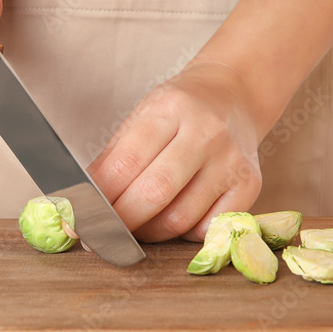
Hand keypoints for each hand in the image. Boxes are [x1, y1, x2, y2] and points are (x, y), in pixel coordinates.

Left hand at [89, 62, 262, 241]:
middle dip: (121, 222)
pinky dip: (183, 234)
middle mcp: (205, 132)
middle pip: (155, 193)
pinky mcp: (250, 184)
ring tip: (135, 228)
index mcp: (169, 108)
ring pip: (180, 218)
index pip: (126, 163)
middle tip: (104, 233)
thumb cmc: (179, 110)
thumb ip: (114, 158)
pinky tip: (172, 223)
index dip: (100, 198)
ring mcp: (231, 160)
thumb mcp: (141, 117)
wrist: (233, 96)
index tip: (82, 217)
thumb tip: (83, 202)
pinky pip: (209, 228)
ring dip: (149, 233)